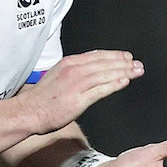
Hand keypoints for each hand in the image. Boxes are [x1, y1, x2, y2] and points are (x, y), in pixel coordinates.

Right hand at [21, 50, 143, 133]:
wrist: (29, 111)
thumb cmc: (42, 98)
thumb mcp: (57, 76)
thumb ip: (73, 72)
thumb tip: (89, 70)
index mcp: (69, 63)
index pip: (96, 56)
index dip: (113, 55)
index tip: (125, 57)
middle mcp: (74, 71)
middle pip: (104, 63)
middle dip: (123, 63)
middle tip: (137, 64)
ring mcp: (77, 84)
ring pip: (105, 74)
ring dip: (123, 72)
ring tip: (136, 71)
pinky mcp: (78, 99)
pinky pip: (100, 90)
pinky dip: (113, 84)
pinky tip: (124, 82)